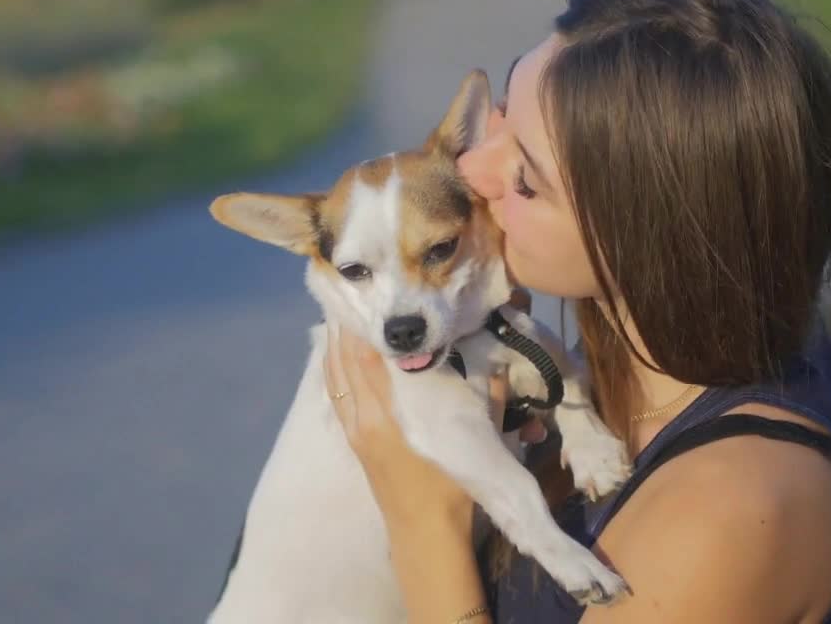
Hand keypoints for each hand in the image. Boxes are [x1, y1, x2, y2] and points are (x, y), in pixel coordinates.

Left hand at [323, 290, 544, 529]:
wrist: (425, 534)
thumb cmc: (452, 487)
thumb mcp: (477, 436)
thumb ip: (486, 391)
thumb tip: (495, 351)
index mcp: (390, 414)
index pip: (367, 358)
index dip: (365, 326)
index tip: (370, 297)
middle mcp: (364, 418)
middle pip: (345, 363)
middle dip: (347, 329)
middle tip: (352, 295)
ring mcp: (355, 431)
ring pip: (336, 379)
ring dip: (336, 347)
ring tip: (341, 315)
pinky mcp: (354, 441)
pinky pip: (337, 397)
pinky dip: (335, 372)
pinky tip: (336, 355)